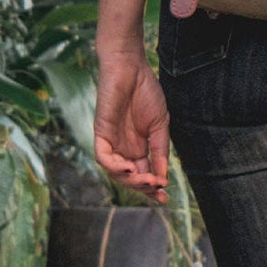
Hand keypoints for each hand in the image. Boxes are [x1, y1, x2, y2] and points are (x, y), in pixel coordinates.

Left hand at [94, 45, 170, 201]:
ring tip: (148, 180)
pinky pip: (103, 157)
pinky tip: (130, 168)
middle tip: (158, 190)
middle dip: (144, 188)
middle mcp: (123, 148)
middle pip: (130, 179)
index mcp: (138, 147)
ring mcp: (111, 142)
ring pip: (116, 173)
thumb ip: (160, 151)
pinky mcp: (101, 133)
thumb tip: (163, 178)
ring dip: (132, 181)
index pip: (144, 175)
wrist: (132, 68)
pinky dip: (115, 167)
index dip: (153, 189)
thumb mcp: (160, 126)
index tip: (166, 199)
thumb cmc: (146, 92)